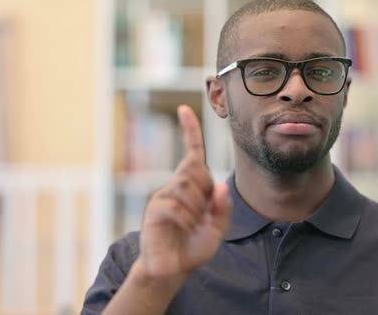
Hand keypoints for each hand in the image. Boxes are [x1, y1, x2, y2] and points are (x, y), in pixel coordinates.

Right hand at [136, 105, 231, 285]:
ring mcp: (163, 197)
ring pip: (186, 186)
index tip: (184, 109)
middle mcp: (175, 187)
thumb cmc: (193, 246)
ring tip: (192, 225)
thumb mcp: (217, 229)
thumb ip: (223, 208)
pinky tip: (184, 228)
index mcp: (192, 187)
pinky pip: (175, 205)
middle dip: (205, 192)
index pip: (192, 154)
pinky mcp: (154, 210)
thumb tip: (221, 187)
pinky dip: (186, 219)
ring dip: (196, 208)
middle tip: (202, 216)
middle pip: (195, 170)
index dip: (190, 131)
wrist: (172, 269)